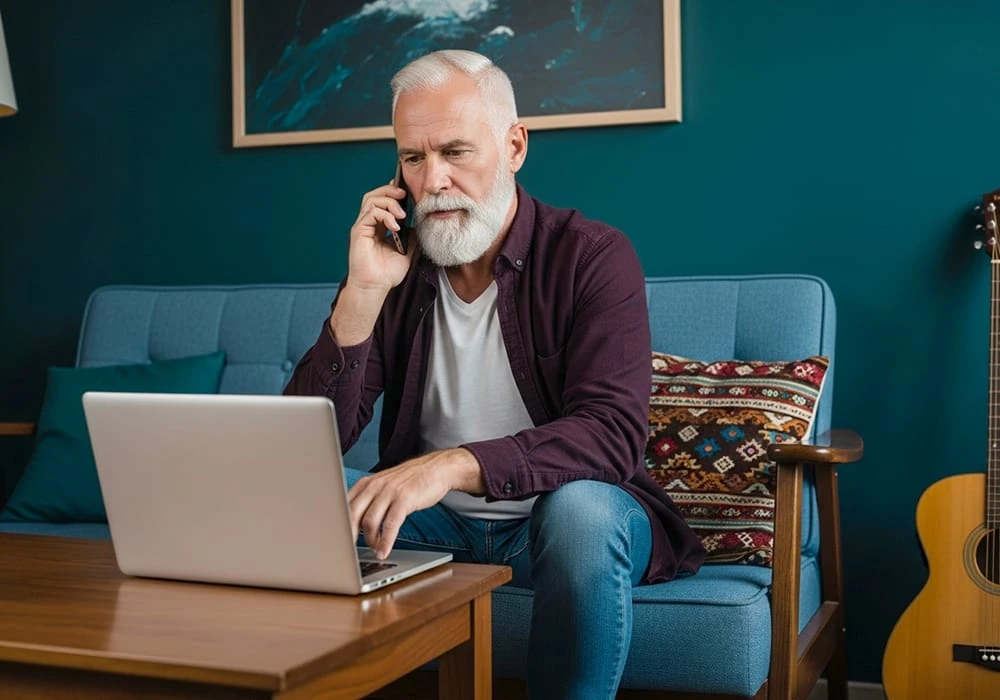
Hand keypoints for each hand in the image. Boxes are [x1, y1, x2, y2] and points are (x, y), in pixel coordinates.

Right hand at [347, 181, 416, 293]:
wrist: (376, 286)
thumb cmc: (388, 273)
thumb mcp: (407, 251)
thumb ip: (412, 235)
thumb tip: (423, 223)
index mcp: (378, 226)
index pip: (383, 201)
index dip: (393, 192)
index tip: (407, 193)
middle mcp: (368, 223)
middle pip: (374, 195)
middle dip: (390, 190)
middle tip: (405, 195)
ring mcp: (362, 226)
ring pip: (371, 200)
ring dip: (389, 202)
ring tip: (402, 214)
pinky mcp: (358, 231)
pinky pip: (371, 213)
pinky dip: (385, 216)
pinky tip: (395, 227)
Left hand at [348, 448, 484, 558]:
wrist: (436, 468)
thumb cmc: (410, 480)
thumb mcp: (384, 486)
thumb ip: (369, 501)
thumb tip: (353, 525)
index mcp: (365, 483)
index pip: (343, 506)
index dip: (337, 526)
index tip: (335, 541)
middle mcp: (374, 486)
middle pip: (351, 515)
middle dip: (348, 537)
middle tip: (348, 553)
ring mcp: (389, 491)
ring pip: (369, 522)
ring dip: (370, 541)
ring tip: (375, 550)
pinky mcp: (404, 499)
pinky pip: (391, 525)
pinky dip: (386, 541)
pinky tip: (384, 551)